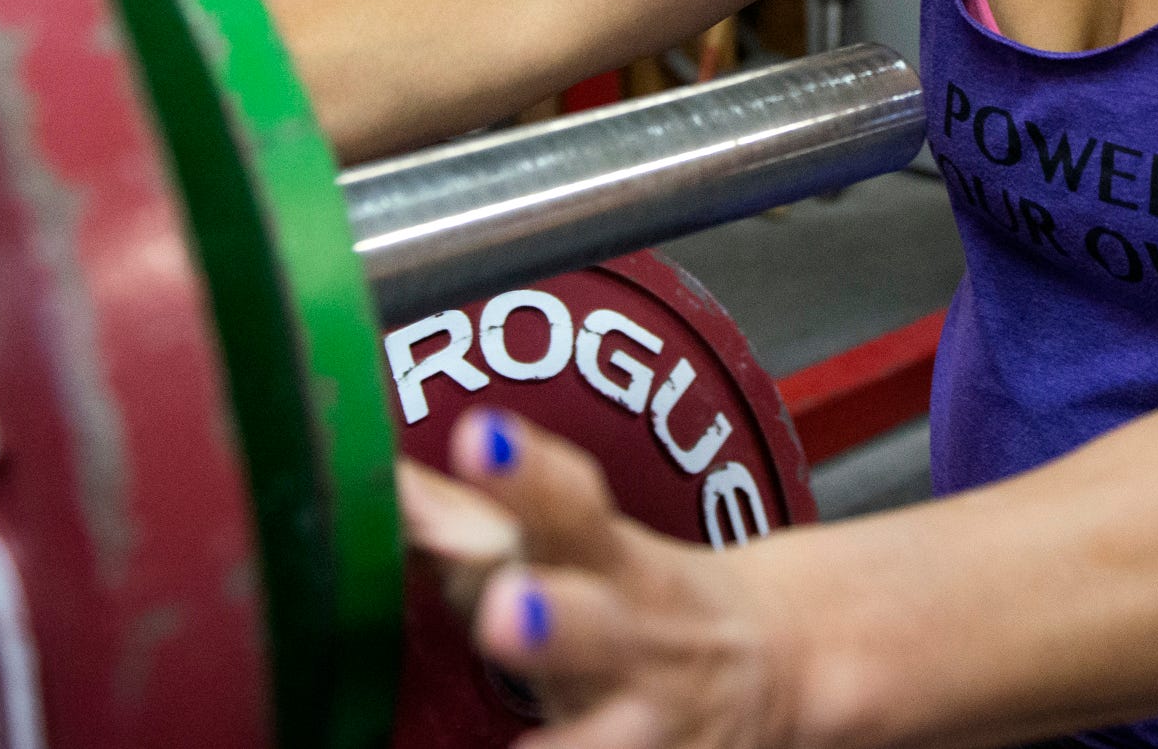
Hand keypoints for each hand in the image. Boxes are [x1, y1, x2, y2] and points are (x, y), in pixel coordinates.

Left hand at [397, 408, 807, 748]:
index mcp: (608, 558)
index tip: (479, 439)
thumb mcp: (578, 545)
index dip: (527, 474)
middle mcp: (637, 636)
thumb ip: (481, 514)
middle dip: (555, 621)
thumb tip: (380, 476)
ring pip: (614, 737)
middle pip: (598, 625)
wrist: (778, 663)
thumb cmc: (631, 595)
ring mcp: (654, 720)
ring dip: (576, 744)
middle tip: (505, 611)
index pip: (571, 504)